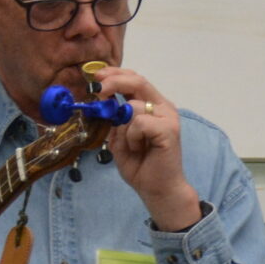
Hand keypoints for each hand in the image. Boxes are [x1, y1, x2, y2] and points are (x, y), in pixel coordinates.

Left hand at [88, 65, 198, 230]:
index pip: (134, 79)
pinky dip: (132, 137)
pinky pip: (139, 123)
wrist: (158, 189)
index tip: (95, 76)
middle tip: (96, 90)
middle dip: (113, 82)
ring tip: (132, 146)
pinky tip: (139, 149)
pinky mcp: (169, 129)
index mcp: (152, 106)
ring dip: (123, 127)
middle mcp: (162, 107)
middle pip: (137, 81)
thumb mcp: (118, 139)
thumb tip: (99, 100)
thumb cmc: (140, 165)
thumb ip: (113, 119)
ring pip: (134, 106)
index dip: (114, 74)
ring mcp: (168, 117)